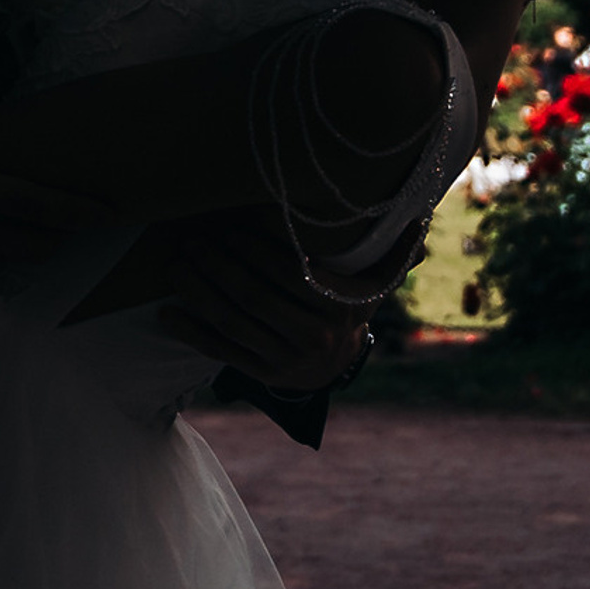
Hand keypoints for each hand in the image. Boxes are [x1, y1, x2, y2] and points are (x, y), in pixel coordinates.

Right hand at [0, 84, 105, 280]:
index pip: (27, 202)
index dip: (71, 208)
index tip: (104, 209)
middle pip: (31, 242)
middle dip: (66, 235)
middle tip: (90, 220)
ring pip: (10, 256)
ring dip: (36, 244)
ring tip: (54, 226)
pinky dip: (1, 247)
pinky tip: (4, 231)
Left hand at [152, 204, 379, 395]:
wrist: (335, 365)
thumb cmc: (346, 307)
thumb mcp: (374, 280)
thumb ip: (392, 249)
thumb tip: (422, 213)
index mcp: (338, 306)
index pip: (288, 270)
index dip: (255, 246)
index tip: (228, 224)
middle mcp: (313, 336)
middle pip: (254, 294)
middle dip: (218, 264)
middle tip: (192, 239)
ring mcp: (286, 359)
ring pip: (233, 321)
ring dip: (199, 292)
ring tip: (176, 265)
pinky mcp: (262, 375)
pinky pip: (220, 352)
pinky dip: (191, 333)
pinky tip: (167, 314)